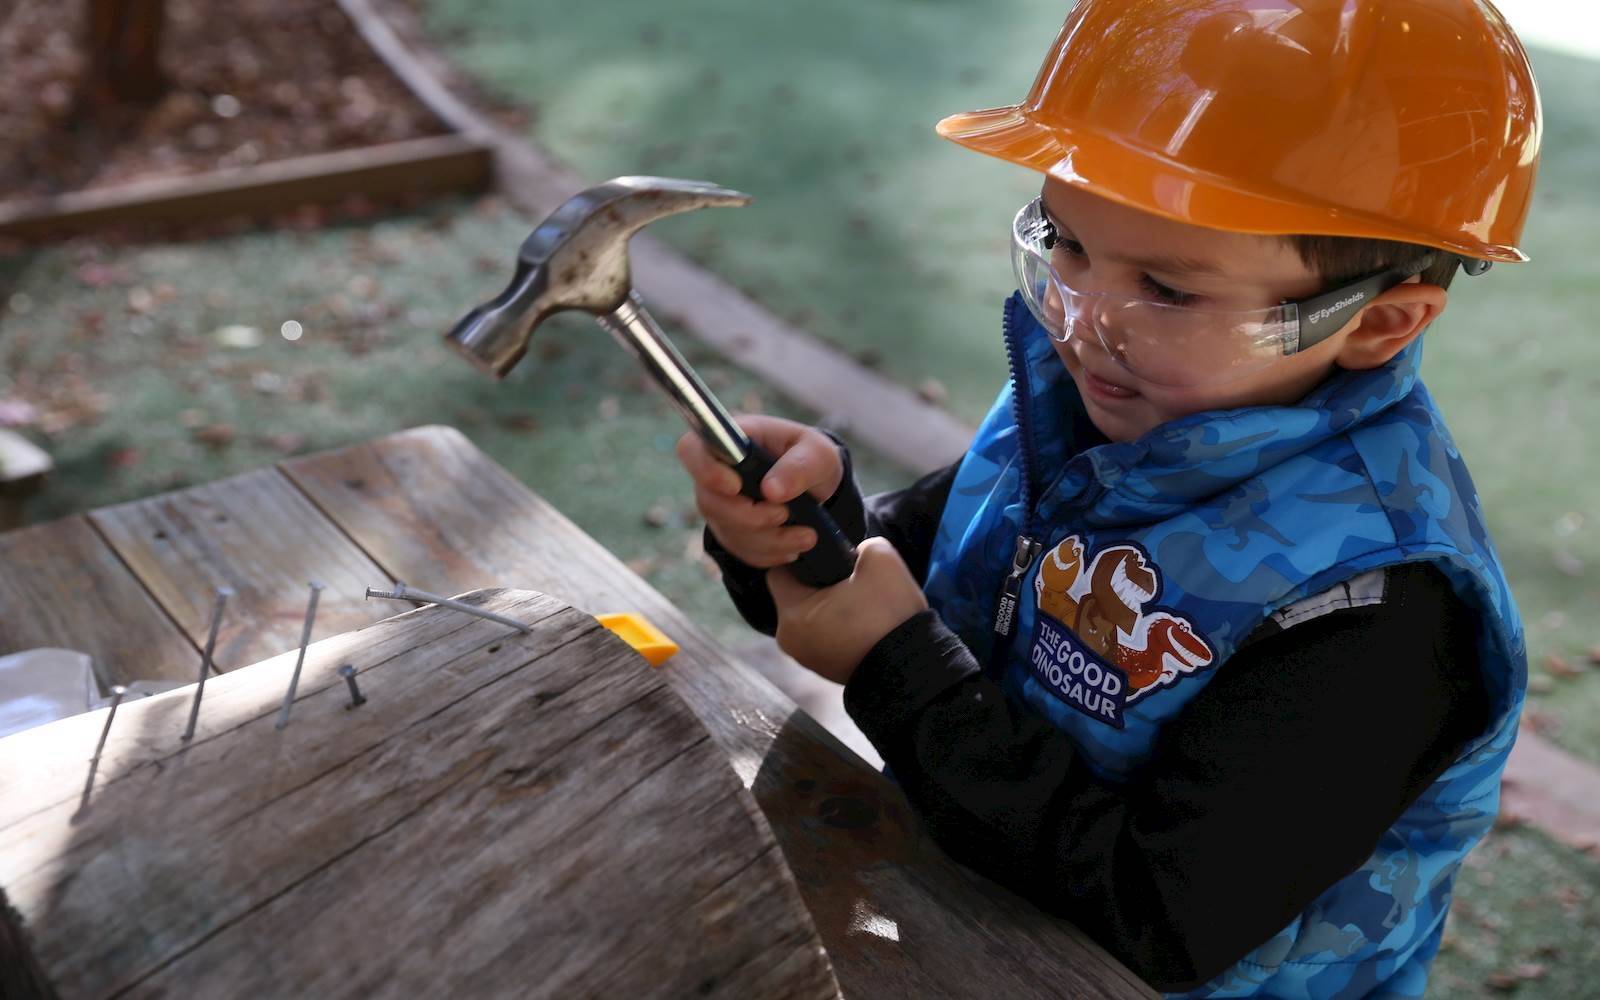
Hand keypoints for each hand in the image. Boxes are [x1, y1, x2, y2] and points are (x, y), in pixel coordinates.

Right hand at [676, 415, 843, 568]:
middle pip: (709, 502)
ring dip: (769, 539)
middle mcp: (717, 472)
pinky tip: (794, 544)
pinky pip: (741, 550)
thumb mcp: (818, 454)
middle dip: (751, 517)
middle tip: (785, 513)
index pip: (692, 449)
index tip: (735, 487)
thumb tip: (771, 491)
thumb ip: (799, 467)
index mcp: (733, 440)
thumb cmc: (812, 458)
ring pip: (728, 531)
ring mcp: (720, 504)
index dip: (705, 470)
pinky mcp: (730, 530)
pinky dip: (771, 553)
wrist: (818, 486)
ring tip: (806, 535)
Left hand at [766, 537, 927, 684]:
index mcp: (791, 613)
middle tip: (848, 579)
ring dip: (830, 607)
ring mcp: (807, 659)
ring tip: (860, 602)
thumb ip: (859, 546)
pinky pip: (824, 636)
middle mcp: (790, 640)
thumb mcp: (880, 558)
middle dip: (818, 584)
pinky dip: (839, 627)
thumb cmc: (888, 614)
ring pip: (811, 617)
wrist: (912, 668)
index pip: (780, 572)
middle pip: (795, 596)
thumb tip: (855, 554)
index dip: (801, 557)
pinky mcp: (826, 670)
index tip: (826, 555)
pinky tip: (863, 622)